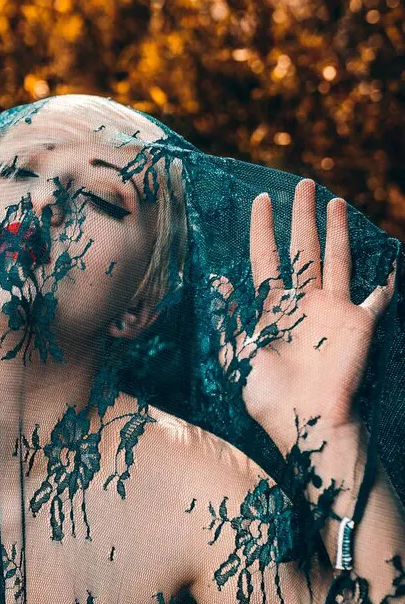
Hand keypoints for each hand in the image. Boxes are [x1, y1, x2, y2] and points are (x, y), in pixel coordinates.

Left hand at [210, 178, 394, 454]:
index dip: (263, 230)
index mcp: (273, 308)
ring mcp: (333, 310)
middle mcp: (304, 304)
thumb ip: (229, 317)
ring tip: (335, 201)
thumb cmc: (267, 394)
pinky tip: (389, 264)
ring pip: (336, 259)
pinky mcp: (360, 323)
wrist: (304, 420)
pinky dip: (383, 282)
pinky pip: (376, 297)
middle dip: (302, 217)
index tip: (261, 201)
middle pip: (303, 249)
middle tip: (303, 183)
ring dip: (337, 231)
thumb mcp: (237, 354)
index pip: (267, 258)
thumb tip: (216, 280)